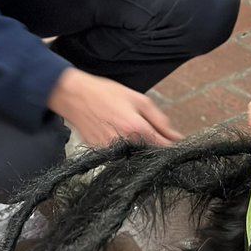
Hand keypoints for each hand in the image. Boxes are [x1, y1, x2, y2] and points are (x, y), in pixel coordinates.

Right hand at [47, 67, 181, 148]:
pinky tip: (117, 132)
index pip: (163, 147)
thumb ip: (160, 120)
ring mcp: (110, 151)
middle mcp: (124, 144)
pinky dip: (123, 147)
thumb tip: (176, 137)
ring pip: (134, 156)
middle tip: (150, 130)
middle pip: (149, 153)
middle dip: (154, 145)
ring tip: (127, 128)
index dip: (172, 145)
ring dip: (138, 147)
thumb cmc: (105, 94)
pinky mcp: (100, 154)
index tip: (176, 142)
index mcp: (136, 128)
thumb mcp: (138, 99)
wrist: (74, 97)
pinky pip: (119, 155)